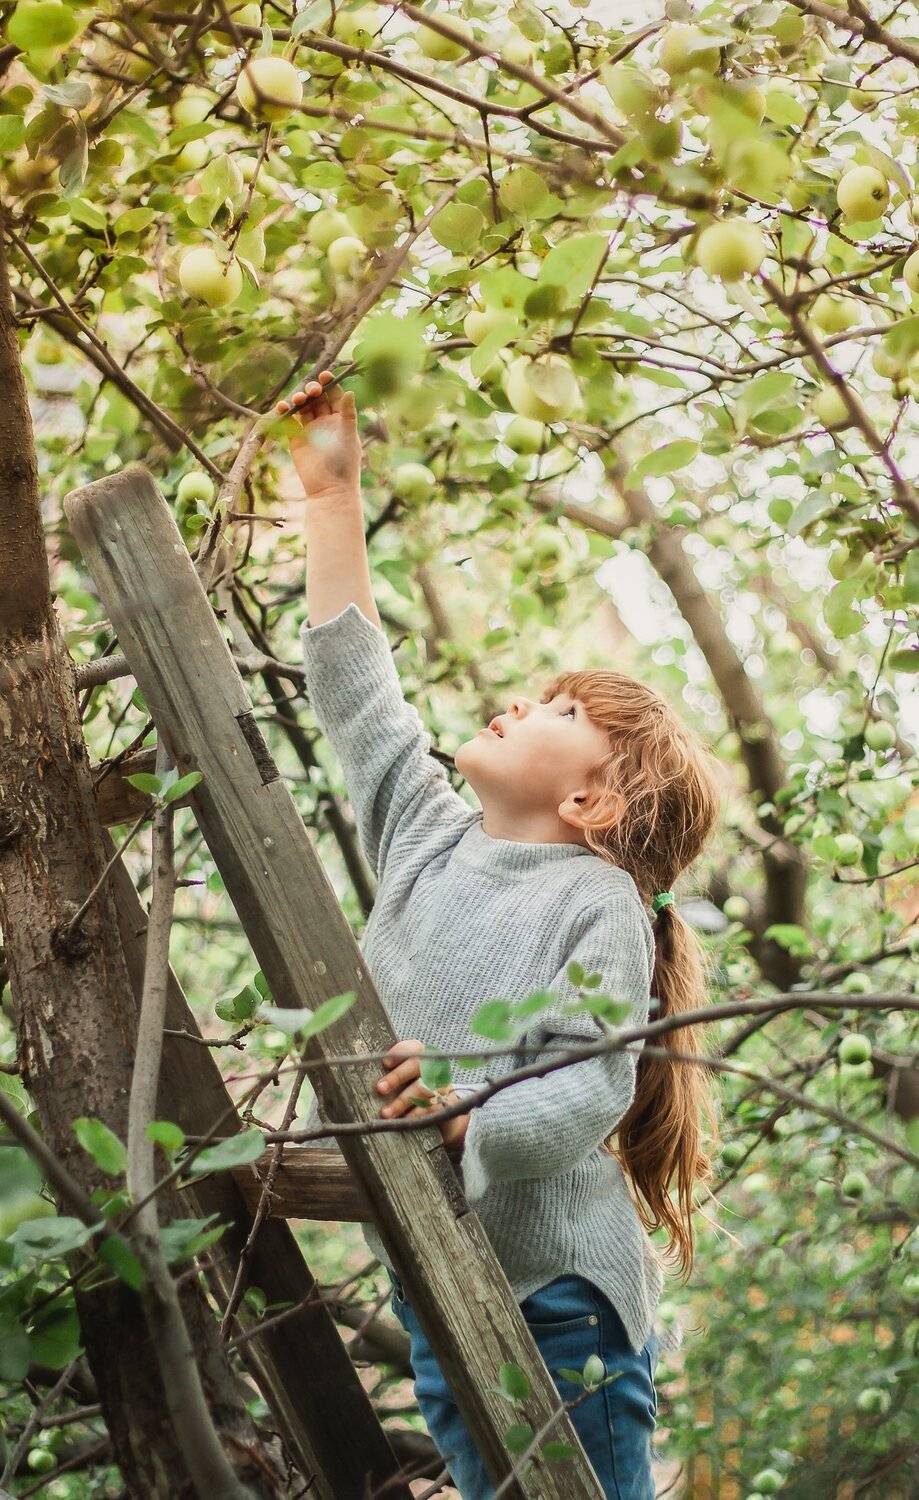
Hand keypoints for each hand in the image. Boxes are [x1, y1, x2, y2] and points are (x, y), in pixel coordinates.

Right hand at [275, 368, 360, 500]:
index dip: (329, 384)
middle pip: (317, 398)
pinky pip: (289, 420)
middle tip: (311, 391)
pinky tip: (283, 407)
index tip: (324, 375)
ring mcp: (310, 429)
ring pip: (302, 407)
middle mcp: (325, 422)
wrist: (329, 489)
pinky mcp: (296, 438)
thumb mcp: (347, 435)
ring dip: (299, 399)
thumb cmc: (343, 463)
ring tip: (298, 400)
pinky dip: (285, 412)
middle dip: (312, 390)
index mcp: (341, 419)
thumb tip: (351, 391)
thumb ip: (347, 414)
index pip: (334, 395)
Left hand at [375, 1038, 469, 1156]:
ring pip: (422, 1090)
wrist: (442, 1109)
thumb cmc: (413, 1090)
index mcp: (422, 1056)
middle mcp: (434, 1067)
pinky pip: (431, 1108)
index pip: (413, 1047)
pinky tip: (403, 1122)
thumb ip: (389, 1074)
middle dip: (397, 1077)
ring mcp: (441, 1085)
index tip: (385, 1063)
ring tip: (385, 1114)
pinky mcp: (447, 1103)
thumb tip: (356, 1075)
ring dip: (402, 1102)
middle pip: (416, 1066)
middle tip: (379, 1089)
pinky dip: (415, 1115)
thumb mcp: (404, 1078)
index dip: (399, 1052)